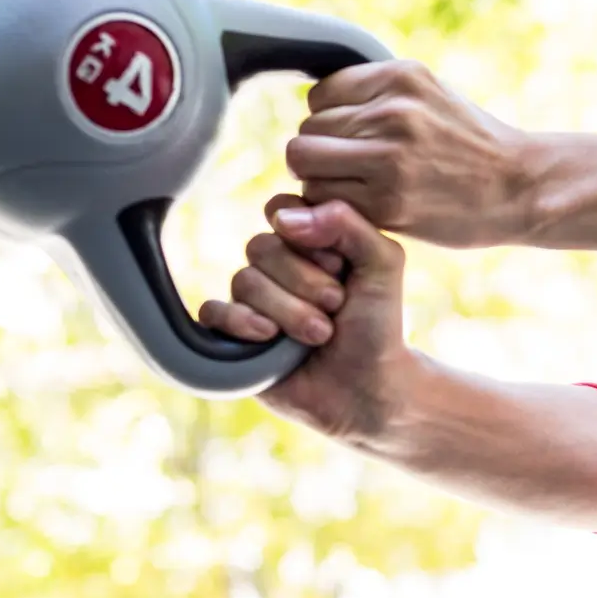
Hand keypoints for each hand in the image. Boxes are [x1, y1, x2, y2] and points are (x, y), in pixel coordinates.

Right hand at [197, 194, 421, 448]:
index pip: (282, 209)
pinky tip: (270, 338)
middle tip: (335, 305)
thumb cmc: (377, 325)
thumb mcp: (383, 264)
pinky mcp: (232, 333)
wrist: (367, 388)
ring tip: (320, 334)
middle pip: (261, 246)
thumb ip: (348, 224)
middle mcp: (276, 265)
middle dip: (304, 281)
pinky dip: (242, 323)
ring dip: (288, 311)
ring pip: (243, 281)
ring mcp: (252, 298)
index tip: (340, 264)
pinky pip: (213, 311)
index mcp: (308, 240)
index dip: (309, 237)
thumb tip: (284, 218)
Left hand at [284, 60, 537, 248]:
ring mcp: (390, 156)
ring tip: (356, 189)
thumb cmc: (471, 145)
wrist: (520, 186)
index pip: (319, 96)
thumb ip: (377, 93)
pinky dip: (334, 207)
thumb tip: (314, 105)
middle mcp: (393, 110)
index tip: (354, 142)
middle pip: (307, 131)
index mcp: (402, 76)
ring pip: (304, 162)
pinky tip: (365, 208)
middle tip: (353, 172)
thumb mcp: (431, 95)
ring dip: (321, 181)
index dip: (330, 123)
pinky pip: (323, 197)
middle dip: (322, 154)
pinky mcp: (388, 200)